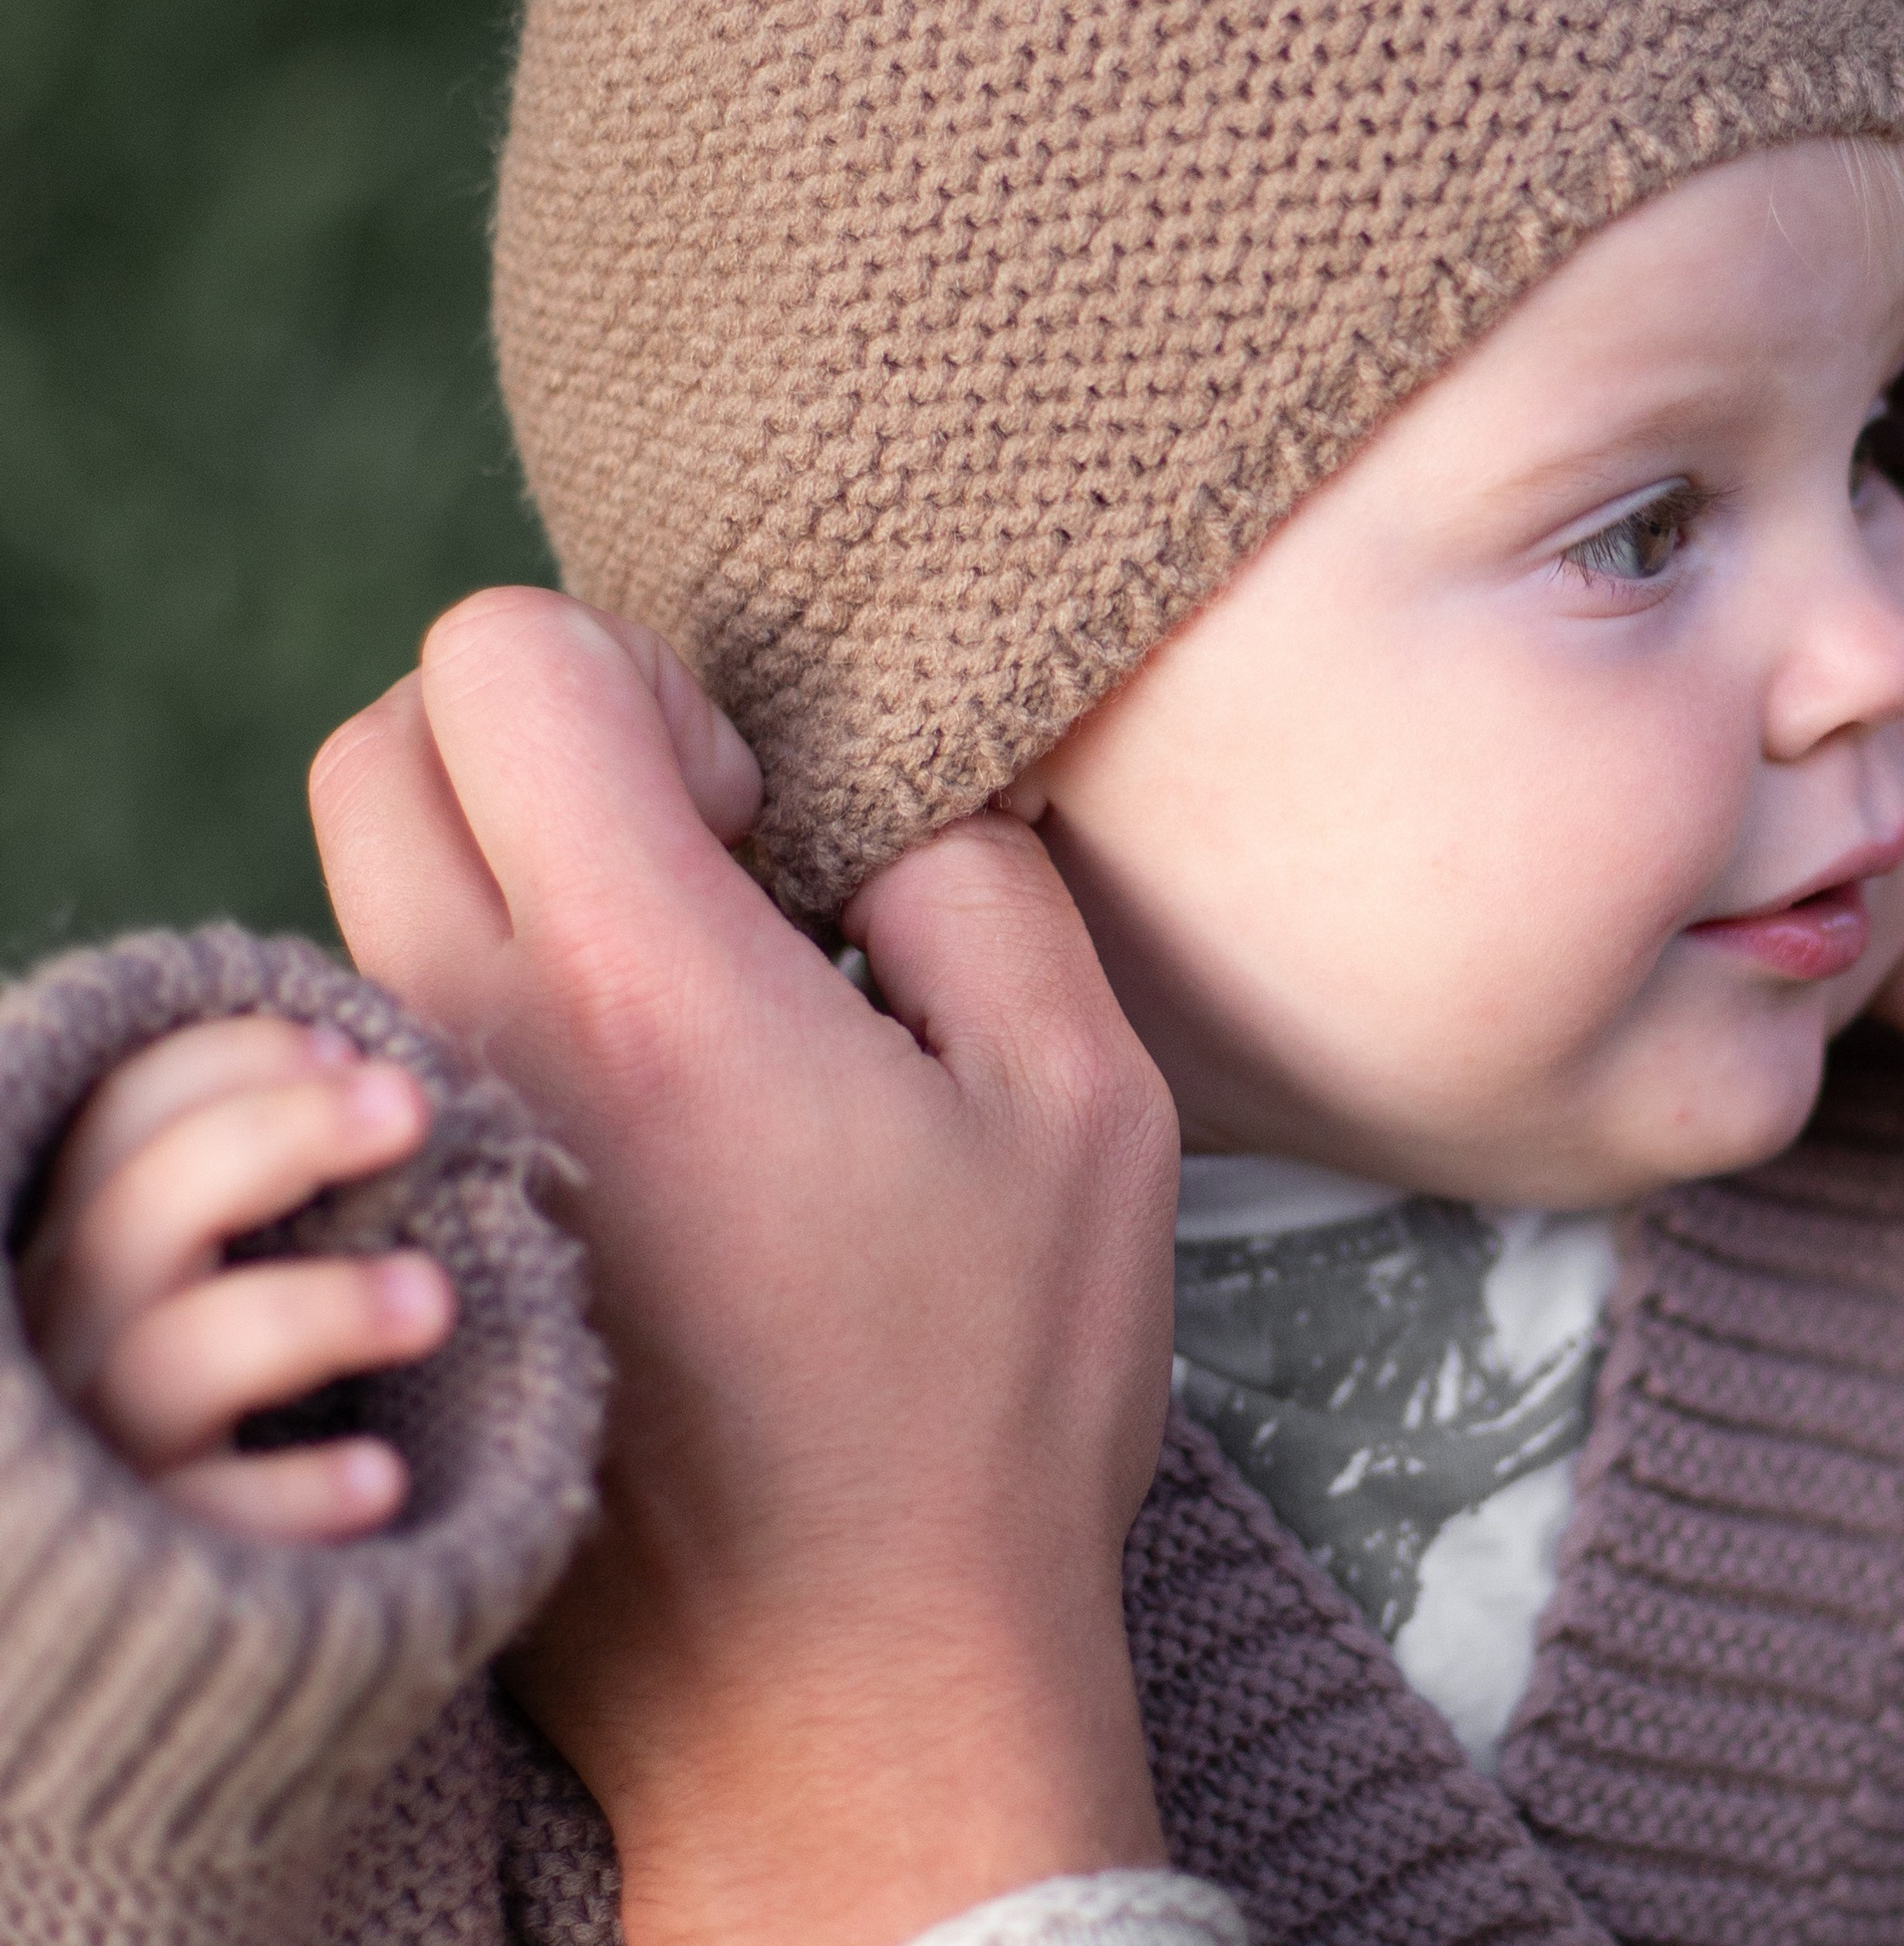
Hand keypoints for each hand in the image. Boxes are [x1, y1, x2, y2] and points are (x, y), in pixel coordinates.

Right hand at [18, 1016, 452, 1540]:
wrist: (159, 1627)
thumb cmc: (220, 1395)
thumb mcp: (213, 1271)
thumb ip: (257, 1179)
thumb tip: (368, 1058)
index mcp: (80, 1249)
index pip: (116, 1119)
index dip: (227, 1061)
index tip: (351, 1045)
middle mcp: (64, 1343)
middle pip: (136, 1215)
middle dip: (278, 1134)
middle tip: (412, 1105)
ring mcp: (99, 1458)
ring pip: (172, 1362)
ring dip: (311, 1311)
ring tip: (433, 1299)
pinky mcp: (147, 1582)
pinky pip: (213, 1528)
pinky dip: (294, 1499)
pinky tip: (380, 1479)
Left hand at [308, 589, 1178, 1945]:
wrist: (854, 1686)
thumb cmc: (987, 1402)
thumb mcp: (1085, 1103)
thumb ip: (983, 886)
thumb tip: (890, 811)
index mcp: (650, 988)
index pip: (507, 665)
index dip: (642, 677)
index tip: (749, 811)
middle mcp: (485, 1053)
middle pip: (383, 745)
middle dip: (535, 735)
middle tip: (695, 847)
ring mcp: (425, 1162)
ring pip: (368, 889)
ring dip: (509, 865)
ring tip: (683, 979)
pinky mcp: (417, 1246)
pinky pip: (387, 1028)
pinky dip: (487, 989)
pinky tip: (641, 1098)